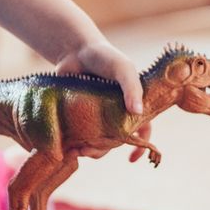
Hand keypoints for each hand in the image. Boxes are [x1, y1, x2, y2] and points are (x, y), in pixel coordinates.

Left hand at [55, 41, 150, 161]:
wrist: (74, 51)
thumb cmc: (105, 57)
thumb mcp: (123, 68)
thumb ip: (132, 87)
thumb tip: (138, 112)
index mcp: (131, 106)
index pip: (142, 130)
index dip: (140, 147)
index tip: (131, 159)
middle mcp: (115, 115)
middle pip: (115, 141)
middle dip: (104, 149)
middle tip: (88, 149)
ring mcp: (96, 118)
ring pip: (97, 143)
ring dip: (89, 151)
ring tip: (77, 150)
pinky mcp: (78, 117)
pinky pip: (79, 136)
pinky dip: (74, 144)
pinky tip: (67, 147)